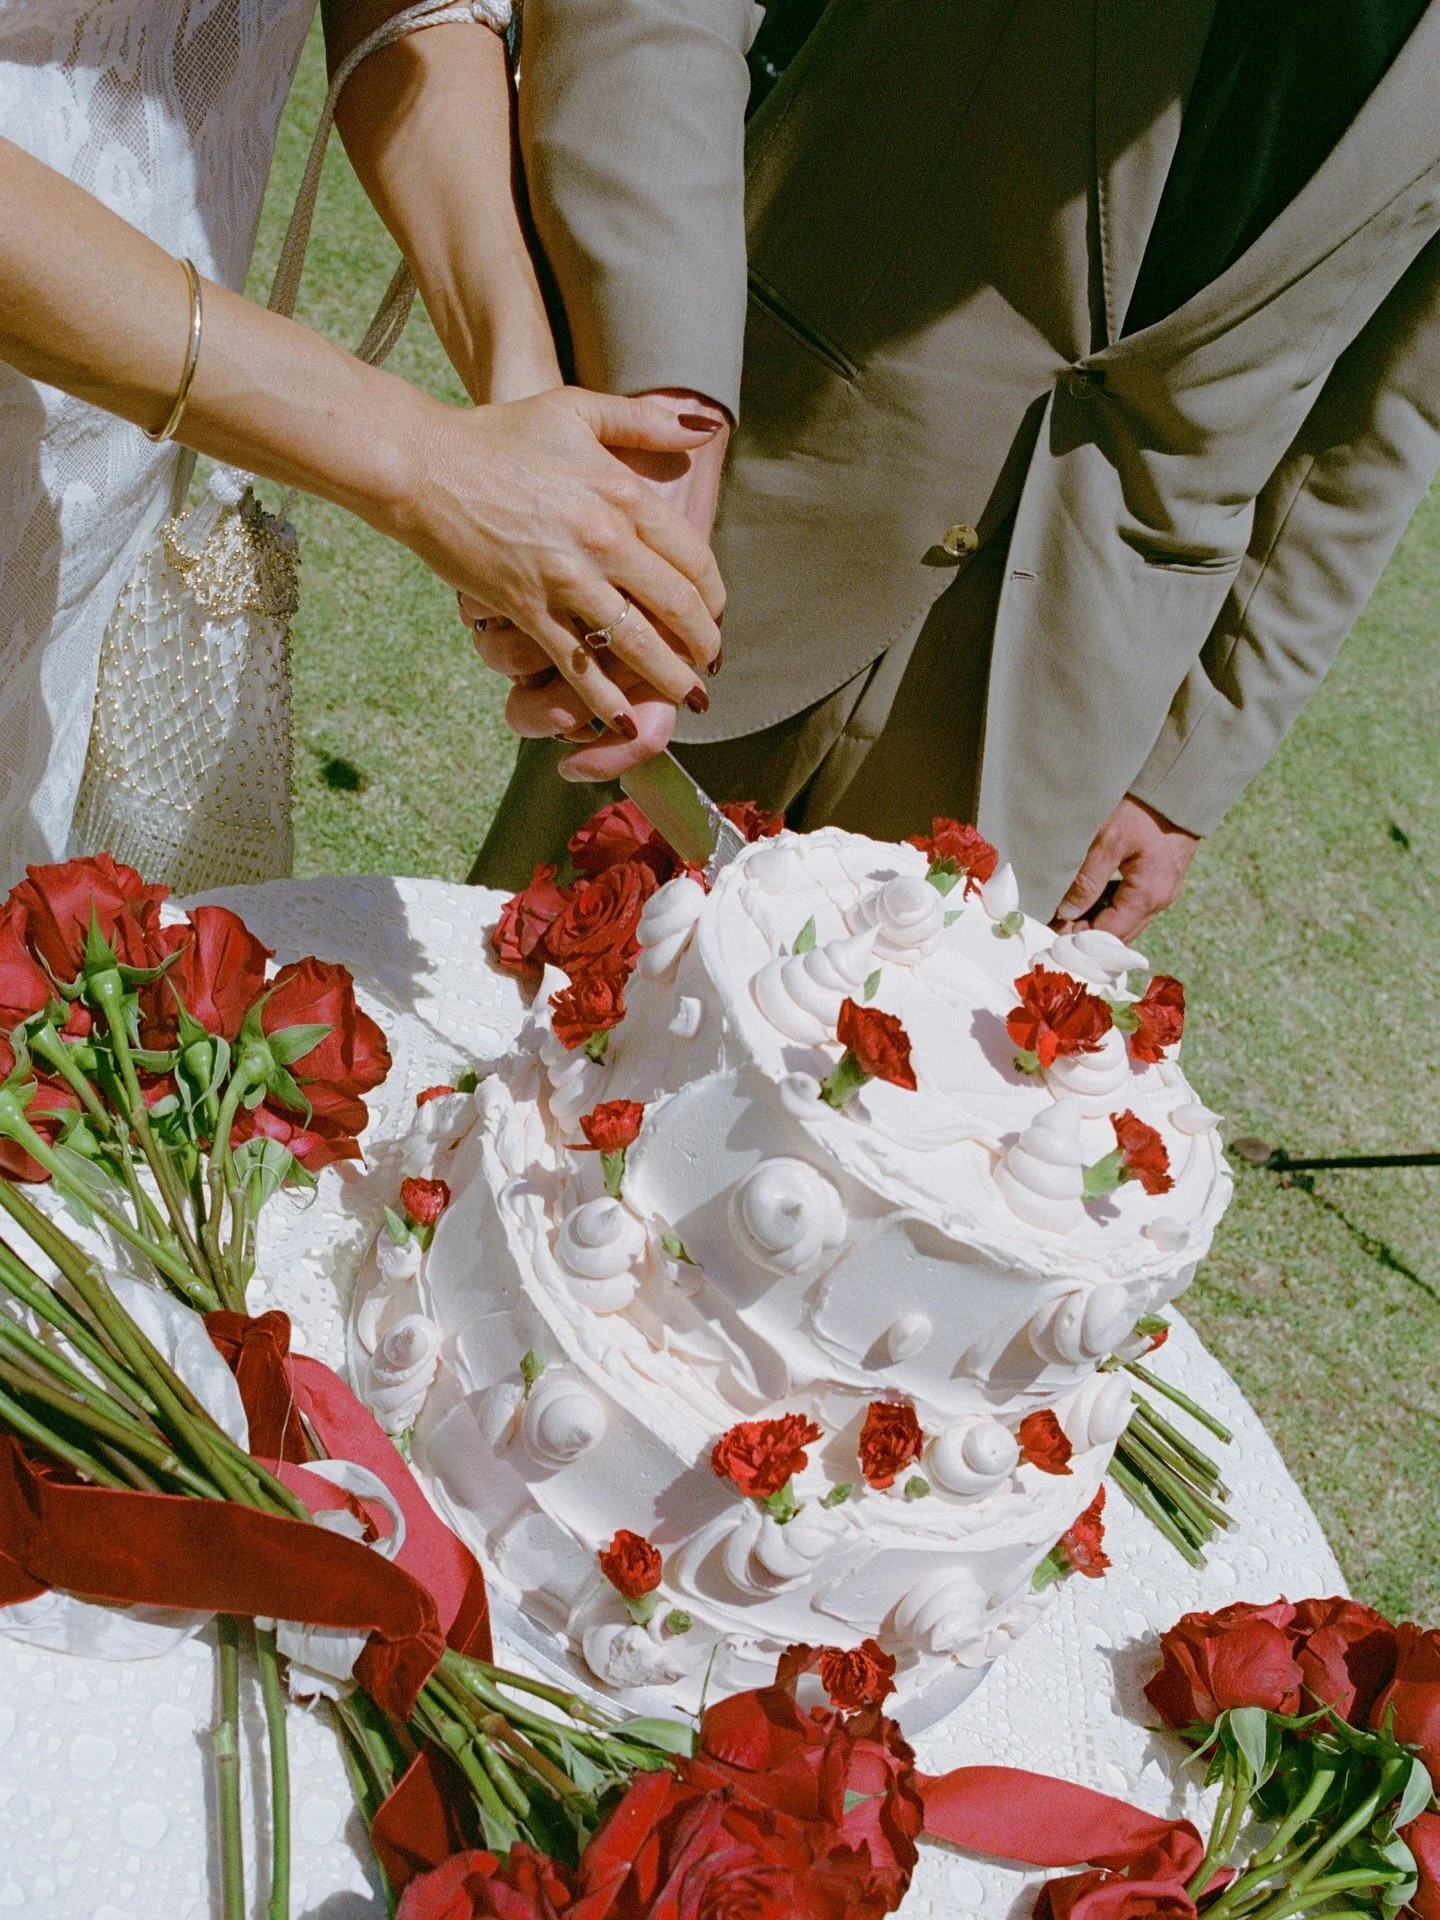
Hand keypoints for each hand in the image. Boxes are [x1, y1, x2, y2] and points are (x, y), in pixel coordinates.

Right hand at [458, 389, 731, 780]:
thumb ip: (645, 421)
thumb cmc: (497, 435)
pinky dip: (605, 699)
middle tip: (709, 663)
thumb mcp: (577, 409)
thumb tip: (704, 426)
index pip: (694, 557)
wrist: (423, 464)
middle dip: (702, 644)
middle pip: (677, 606)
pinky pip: (578, 665)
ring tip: (687, 698)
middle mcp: (604, 539)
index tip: (716, 614)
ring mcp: (566, 579)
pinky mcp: (527, 609)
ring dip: (669, 678)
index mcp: (622, 492)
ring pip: (636, 643)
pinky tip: (626, 720)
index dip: (713, 595)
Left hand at [1052, 796, 1199, 939]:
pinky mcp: (1159, 877)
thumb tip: (1066, 913)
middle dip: (1086, 932)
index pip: (1108, 935)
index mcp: (1148, 896)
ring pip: (1124, 918)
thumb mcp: (1108, 841)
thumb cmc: (1143, 810)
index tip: (1050, 932)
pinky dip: (1108, 905)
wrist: (1179, 783)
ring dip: (1096, 919)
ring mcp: (1162, 890)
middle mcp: (1160, 900)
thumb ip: (1087, 880)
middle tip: (1052, 923)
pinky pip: (1131, 903)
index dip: (1078, 938)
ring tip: (1065, 910)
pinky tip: (1088, 894)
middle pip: (1118, 932)